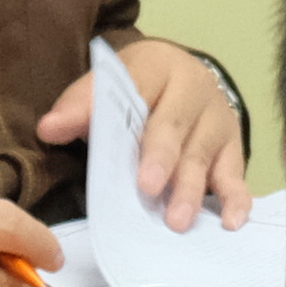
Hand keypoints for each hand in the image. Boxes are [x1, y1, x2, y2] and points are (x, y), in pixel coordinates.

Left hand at [39, 43, 255, 231]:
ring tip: (176, 221)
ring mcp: (218, 118)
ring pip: (203, 154)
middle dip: (162, 158)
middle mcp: (194, 87)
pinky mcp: (233, 147)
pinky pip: (235, 173)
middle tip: (148, 189)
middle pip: (174, 124)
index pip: (134, 87)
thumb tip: (49, 129)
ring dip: (190, 188)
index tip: (96, 144)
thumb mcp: (111, 86)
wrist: (186, 83)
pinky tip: (230, 221)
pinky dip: (236, 197)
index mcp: (157, 65)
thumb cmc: (141, 92)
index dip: (115, 116)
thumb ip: (81, 106)